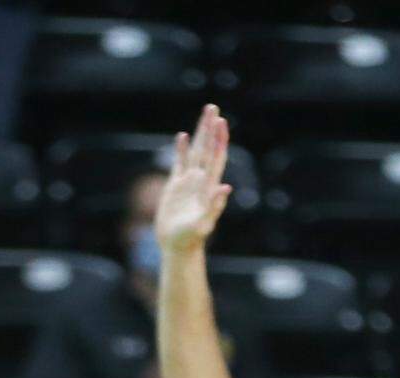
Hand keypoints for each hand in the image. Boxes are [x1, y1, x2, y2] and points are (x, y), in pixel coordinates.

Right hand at [155, 105, 232, 254]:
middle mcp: (199, 181)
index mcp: (208, 186)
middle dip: (210, 128)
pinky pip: (179, 164)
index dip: (219, 140)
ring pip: (194, 152)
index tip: (220, 122)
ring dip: (199, 134)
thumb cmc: (190, 240)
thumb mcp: (203, 225)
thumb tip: (225, 187)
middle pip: (206, 149)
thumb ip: (214, 207)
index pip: (216, 157)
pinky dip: (180, 150)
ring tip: (204, 114)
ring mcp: (187, 183)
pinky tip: (181, 137)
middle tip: (213, 107)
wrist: (177, 247)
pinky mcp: (175, 188)